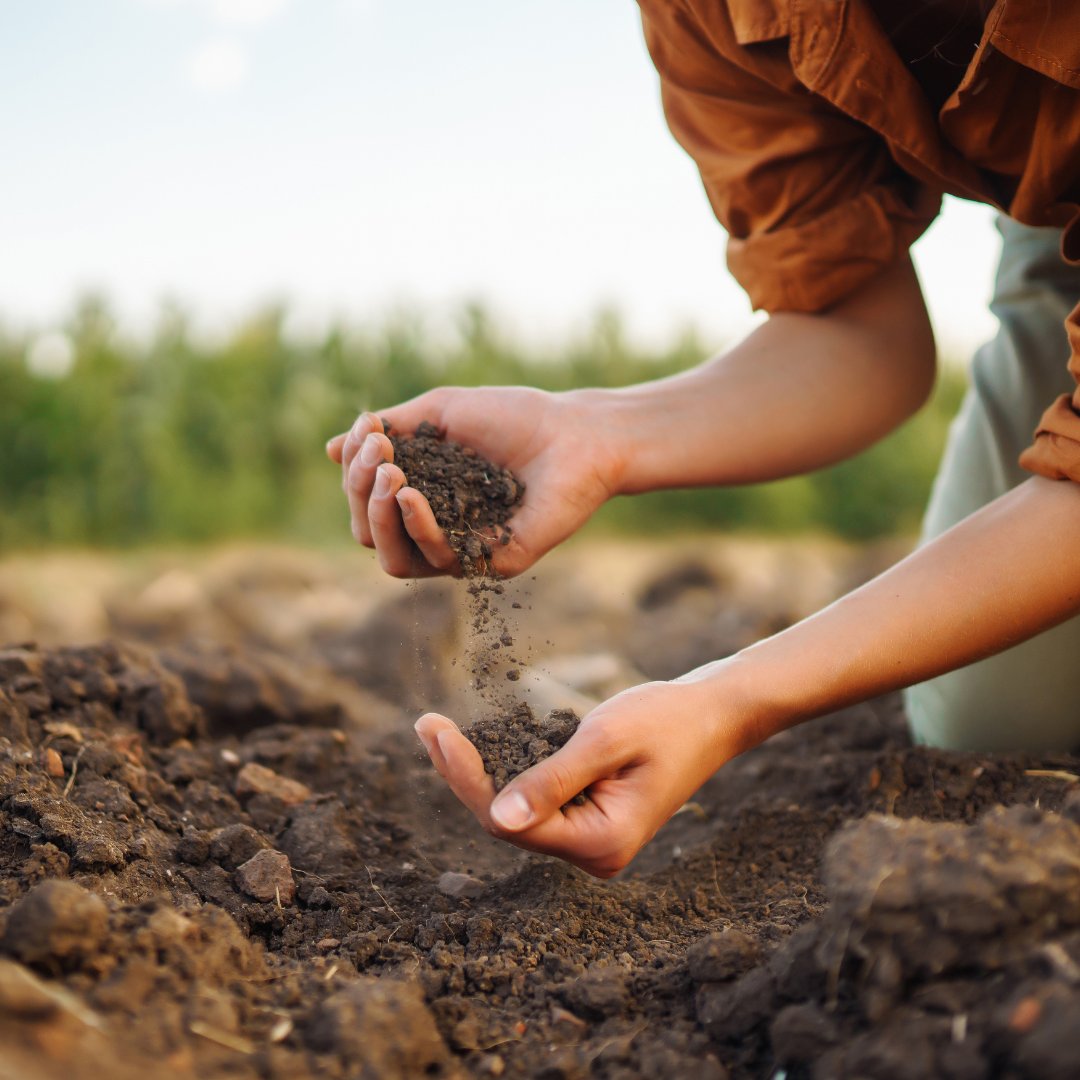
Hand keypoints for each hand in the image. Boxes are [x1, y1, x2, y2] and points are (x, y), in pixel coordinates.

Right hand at [326, 386, 626, 577]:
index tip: (371, 431)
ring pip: (393, 559)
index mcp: (422, 496)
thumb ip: (389, 430)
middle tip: (379, 454)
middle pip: (369, 534)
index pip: (366, 502)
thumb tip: (331, 449)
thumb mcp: (440, 412)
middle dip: (359, 493)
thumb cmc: (513, 417)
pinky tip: (411, 494)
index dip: (355, 471)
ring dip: (378, 516)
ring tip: (390, 475)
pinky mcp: (490, 563)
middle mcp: (437, 529)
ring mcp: (462, 550)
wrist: (576, 433)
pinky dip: (416, 528)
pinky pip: (437, 561)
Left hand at [413, 675, 747, 877]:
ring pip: (516, 810)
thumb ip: (553, 779)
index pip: (510, 821)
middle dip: (463, 773)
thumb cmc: (667, 720)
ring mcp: (590, 839)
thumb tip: (496, 817)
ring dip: (480, 770)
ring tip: (438, 729)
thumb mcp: (606, 740)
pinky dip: (507, 768)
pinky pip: (535, 799)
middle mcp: (593, 853)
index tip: (434, 730)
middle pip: (506, 820)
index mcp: (601, 843)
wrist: (713, 715)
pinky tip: (479, 742)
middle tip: (426, 724)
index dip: (466, 777)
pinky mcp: (588, 817)